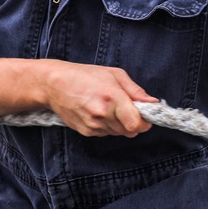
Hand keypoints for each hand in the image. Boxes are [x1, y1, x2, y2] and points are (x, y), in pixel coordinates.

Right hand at [41, 62, 158, 137]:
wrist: (54, 84)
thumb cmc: (85, 75)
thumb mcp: (115, 74)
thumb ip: (136, 91)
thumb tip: (153, 103)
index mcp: (112, 97)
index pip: (136, 124)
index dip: (145, 122)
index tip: (146, 116)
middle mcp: (102, 114)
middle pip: (129, 131)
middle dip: (134, 122)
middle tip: (128, 109)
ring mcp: (93, 125)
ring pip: (118, 133)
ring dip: (121, 124)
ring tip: (111, 107)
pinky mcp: (86, 131)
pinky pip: (106, 134)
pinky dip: (108, 126)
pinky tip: (100, 112)